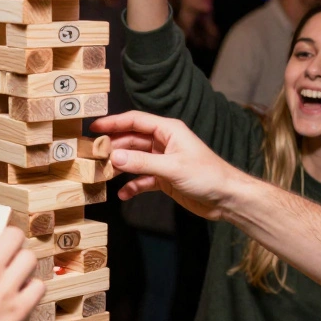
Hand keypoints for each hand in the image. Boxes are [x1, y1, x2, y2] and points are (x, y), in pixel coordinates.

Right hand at [92, 111, 240, 220]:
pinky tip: (123, 194)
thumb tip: (114, 158)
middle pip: (131, 140)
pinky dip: (132, 185)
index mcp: (168, 130)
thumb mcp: (172, 167)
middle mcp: (164, 142)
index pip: (135, 121)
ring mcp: (163, 161)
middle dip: (113, 147)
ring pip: (134, 160)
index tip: (94, 127)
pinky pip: (142, 179)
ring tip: (103, 175)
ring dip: (120, 167)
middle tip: (93, 156)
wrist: (226, 198)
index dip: (113, 122)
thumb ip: (141, 162)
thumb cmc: (207, 175)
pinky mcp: (164, 178)